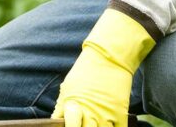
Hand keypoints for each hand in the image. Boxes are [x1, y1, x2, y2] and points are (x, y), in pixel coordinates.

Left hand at [53, 9, 155, 126]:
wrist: (109, 56)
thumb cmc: (86, 71)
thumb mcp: (68, 87)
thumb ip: (61, 107)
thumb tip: (55, 121)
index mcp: (73, 105)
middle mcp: (90, 112)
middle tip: (84, 125)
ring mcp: (106, 114)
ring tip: (95, 124)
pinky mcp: (120, 112)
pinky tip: (109, 125)